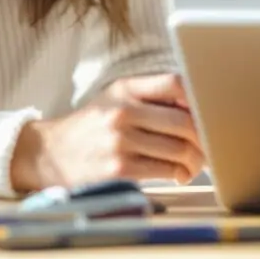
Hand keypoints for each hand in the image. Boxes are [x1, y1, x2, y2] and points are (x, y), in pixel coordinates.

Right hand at [10, 73, 205, 191]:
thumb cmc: (92, 126)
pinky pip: (165, 170)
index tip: (207, 112)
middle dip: (204, 137)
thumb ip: (151, 97)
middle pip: (185, 121)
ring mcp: (120, 141)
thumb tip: (198, 107)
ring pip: (179, 149)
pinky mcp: (119, 169)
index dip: (199, 98)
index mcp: (125, 89)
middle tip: (211, 146)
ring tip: (196, 163)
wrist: (49, 154)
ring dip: (196, 160)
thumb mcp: (114, 99)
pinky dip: (179, 174)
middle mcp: (123, 112)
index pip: (176, 83)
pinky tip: (179, 174)